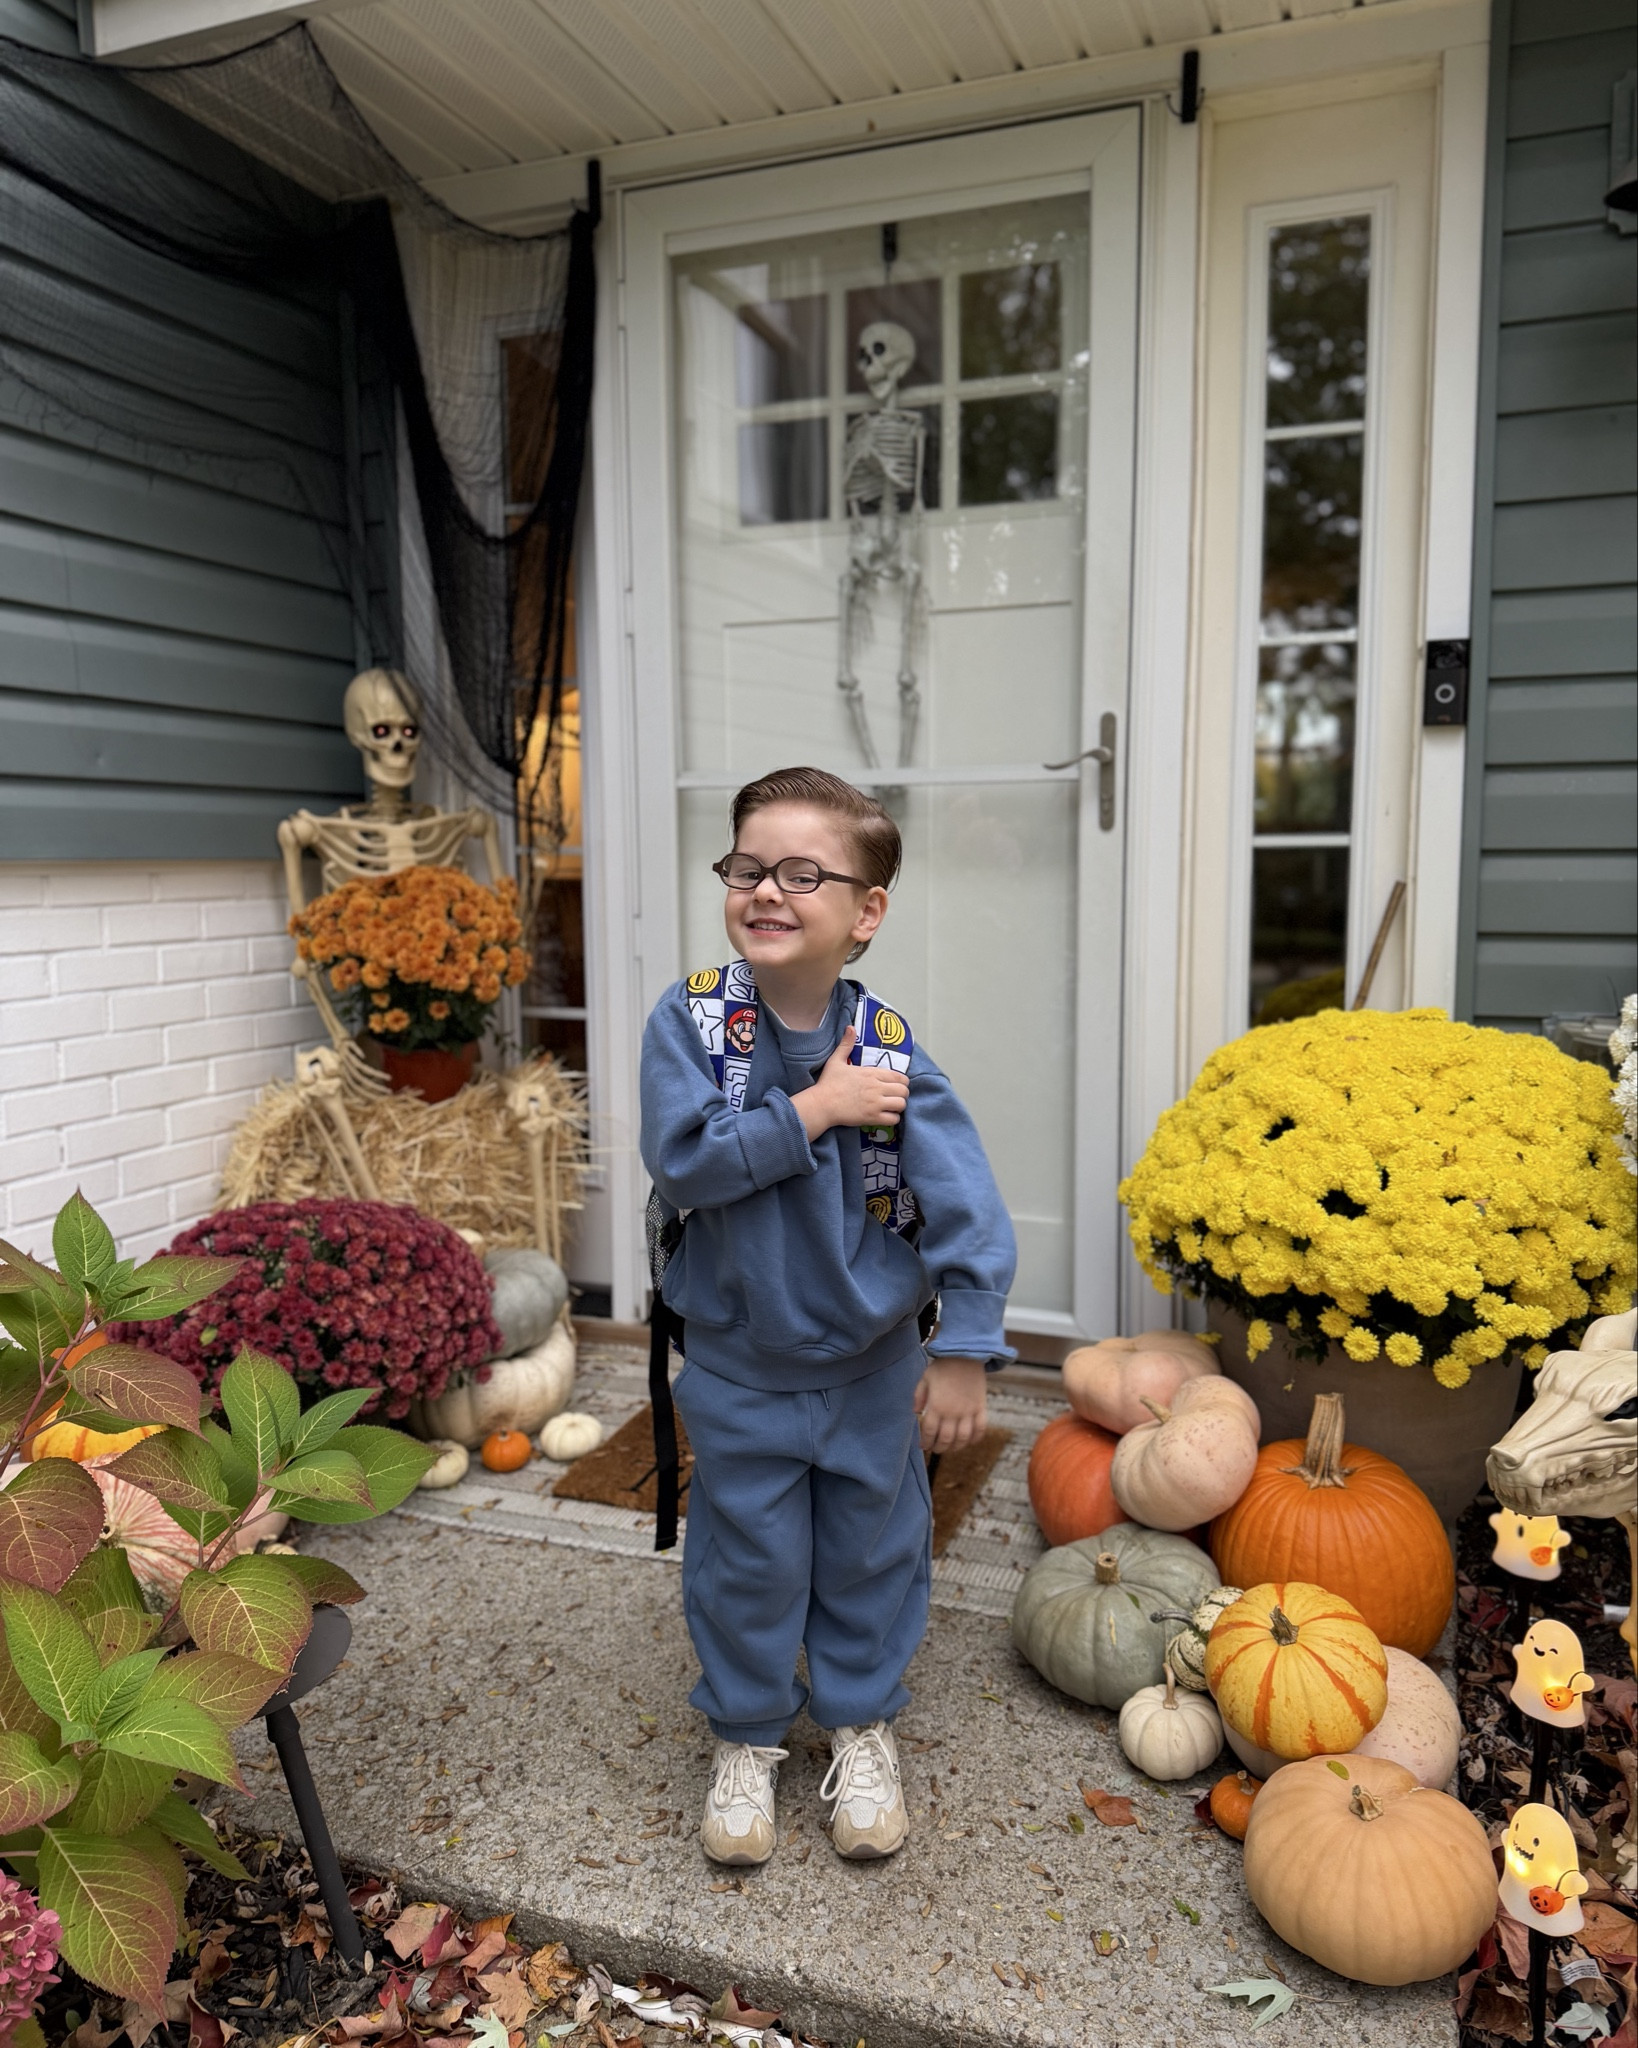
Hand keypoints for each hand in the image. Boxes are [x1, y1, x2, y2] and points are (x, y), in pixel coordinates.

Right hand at [792, 1027, 908, 1141]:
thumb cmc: (828, 1083)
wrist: (822, 1104)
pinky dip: (893, 1118)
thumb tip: (850, 1027)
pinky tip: (885, 1116)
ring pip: (902, 1104)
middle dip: (902, 1094)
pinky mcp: (872, 1117)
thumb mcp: (836, 1060)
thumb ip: (846, 1044)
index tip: (895, 1085)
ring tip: (891, 1107)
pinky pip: (893, 1119)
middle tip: (894, 1097)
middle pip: (904, 1091)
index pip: (900, 1076)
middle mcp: (877, 1087)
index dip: (901, 1081)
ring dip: (899, 1106)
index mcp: (871, 1073)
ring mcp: (875, 1103)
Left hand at [914, 1356, 986, 1454]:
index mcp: (937, 1406)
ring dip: (956, 1447)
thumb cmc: (943, 1366)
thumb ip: (919, 1396)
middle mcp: (953, 1412)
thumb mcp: (925, 1378)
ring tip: (950, 1448)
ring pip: (963, 1438)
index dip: (926, 1442)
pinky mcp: (981, 1408)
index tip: (923, 1445)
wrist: (966, 1355)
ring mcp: (968, 1411)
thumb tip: (915, 1412)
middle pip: (946, 1438)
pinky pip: (980, 1428)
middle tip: (935, 1449)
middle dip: (939, 1447)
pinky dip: (976, 1438)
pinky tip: (969, 1441)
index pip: (930, 1431)